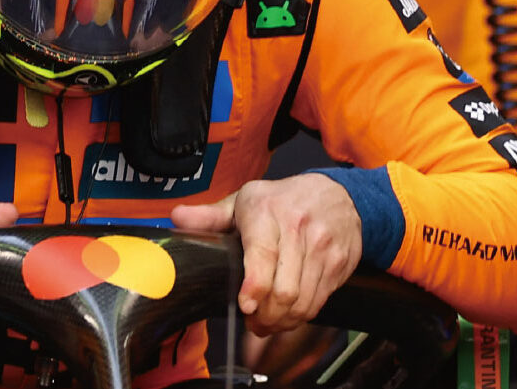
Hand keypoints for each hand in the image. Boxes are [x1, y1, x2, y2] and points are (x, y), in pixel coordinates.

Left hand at [171, 174, 360, 333]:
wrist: (337, 193)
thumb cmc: (283, 199)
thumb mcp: (244, 200)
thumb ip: (209, 216)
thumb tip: (177, 218)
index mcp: (267, 212)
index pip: (263, 255)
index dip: (254, 286)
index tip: (245, 305)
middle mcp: (298, 229)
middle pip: (284, 289)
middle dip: (265, 316)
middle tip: (252, 322)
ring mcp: (323, 248)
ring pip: (303, 301)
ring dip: (282, 322)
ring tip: (267, 323)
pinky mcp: (339, 264)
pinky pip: (319, 302)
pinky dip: (301, 316)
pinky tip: (288, 315)